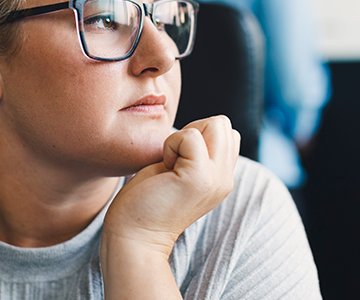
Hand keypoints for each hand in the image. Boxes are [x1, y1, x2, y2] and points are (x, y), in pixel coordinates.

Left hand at [102, 115, 240, 255]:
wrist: (134, 236)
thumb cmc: (146, 199)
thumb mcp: (180, 170)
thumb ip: (196, 152)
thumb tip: (198, 126)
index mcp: (222, 177)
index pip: (226, 132)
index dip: (198, 134)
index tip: (177, 159)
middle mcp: (225, 179)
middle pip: (223, 123)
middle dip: (193, 130)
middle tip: (172, 160)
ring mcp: (215, 179)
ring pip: (215, 124)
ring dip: (183, 137)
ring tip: (169, 164)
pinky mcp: (199, 178)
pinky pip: (190, 136)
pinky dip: (171, 144)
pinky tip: (163, 168)